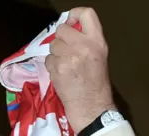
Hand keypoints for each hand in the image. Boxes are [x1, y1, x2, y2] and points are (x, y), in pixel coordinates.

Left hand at [45, 7, 113, 131]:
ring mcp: (69, 56)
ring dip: (56, 55)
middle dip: (61, 40)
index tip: (70, 22)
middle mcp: (84, 46)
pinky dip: (52, 67)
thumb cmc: (97, 85)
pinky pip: (48, 60)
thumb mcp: (100, 57)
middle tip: (66, 52)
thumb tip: (70, 30)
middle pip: (62, 29)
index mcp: (98, 42)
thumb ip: (87, 42)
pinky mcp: (57, 68)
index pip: (86, 13)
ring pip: (53, 46)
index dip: (74, 15)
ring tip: (66, 67)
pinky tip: (62, 76)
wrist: (92, 108)